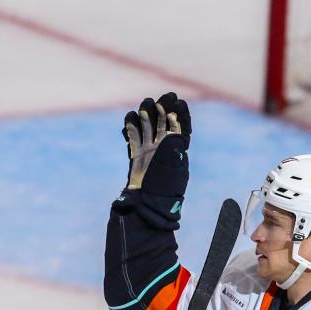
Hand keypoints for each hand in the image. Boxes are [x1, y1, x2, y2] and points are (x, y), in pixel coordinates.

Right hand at [114, 93, 190, 229]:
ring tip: (143, 106)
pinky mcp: (137, 160)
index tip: (178, 102)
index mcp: (177, 154)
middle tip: (160, 99)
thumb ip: (173, 150)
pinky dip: (131, 129)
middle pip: (164, 126)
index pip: (182, 129)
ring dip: (146, 117)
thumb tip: (175, 133)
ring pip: (148, 131)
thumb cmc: (162, 191)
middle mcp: (165, 153)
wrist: (146, 209)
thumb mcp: (172, 169)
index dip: (181, 115)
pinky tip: (129, 119)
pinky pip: (134, 140)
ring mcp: (150, 155)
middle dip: (162, 111)